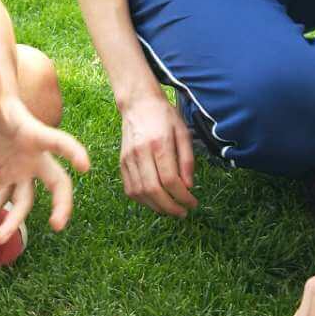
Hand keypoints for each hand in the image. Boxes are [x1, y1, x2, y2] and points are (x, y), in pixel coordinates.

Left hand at [0, 65, 91, 242]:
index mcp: (35, 136)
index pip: (59, 143)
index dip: (72, 152)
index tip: (85, 165)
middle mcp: (36, 158)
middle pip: (57, 184)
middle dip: (60, 204)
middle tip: (57, 224)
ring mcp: (23, 171)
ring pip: (25, 202)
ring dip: (13, 222)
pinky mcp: (8, 178)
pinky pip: (0, 201)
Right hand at [118, 92, 196, 216]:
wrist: (138, 103)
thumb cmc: (164, 116)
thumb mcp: (183, 132)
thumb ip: (187, 160)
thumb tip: (188, 186)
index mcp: (159, 143)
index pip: (170, 180)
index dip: (183, 197)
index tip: (193, 203)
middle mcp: (140, 153)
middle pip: (153, 190)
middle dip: (170, 207)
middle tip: (183, 212)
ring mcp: (128, 159)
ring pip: (140, 193)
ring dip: (156, 207)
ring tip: (171, 210)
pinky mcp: (122, 163)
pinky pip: (130, 189)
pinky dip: (143, 200)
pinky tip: (155, 201)